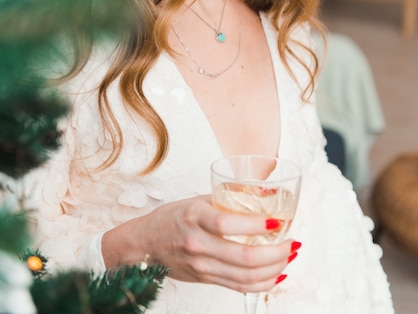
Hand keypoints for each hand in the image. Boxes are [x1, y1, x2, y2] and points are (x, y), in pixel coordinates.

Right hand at [101, 195, 297, 292]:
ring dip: (274, 268)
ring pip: (245, 277)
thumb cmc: (173, 217)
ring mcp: (202, 266)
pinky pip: (239, 287)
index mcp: (195, 217)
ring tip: (289, 256)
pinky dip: (262, 283)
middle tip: (291, 241)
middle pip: (243, 257)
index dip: (257, 224)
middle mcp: (197, 245)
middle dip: (275, 251)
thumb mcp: (198, 199)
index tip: (277, 219)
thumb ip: (229, 198)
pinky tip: (276, 274)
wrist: (145, 243)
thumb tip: (267, 192)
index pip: (228, 224)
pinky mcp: (206, 279)